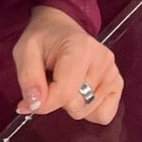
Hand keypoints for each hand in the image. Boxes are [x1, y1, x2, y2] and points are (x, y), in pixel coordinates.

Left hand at [12, 6, 122, 123]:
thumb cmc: (42, 40)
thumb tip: (35, 105)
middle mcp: (102, 59)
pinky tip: (80, 91)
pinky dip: (89, 109)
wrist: (59, 27)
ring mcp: (113, 72)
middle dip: (58, 100)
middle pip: (77, 105)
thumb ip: (28, 78)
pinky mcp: (117, 83)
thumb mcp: (24, 52)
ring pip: (87, 111)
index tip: (32, 99)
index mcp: (80, 48)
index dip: (44, 103)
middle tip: (52, 78)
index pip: (64, 93)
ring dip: (71, 103)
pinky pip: (103, 115)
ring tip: (65, 79)